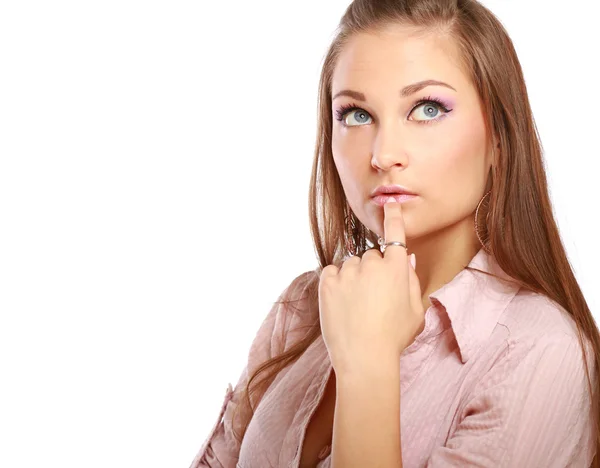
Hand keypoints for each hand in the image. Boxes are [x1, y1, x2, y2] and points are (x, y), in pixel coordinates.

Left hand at [318, 200, 424, 375]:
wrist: (364, 358)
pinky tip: (343, 303)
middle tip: (375, 297)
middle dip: (373, 270)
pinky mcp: (327, 282)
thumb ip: (411, 281)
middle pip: (372, 256)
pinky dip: (336, 283)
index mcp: (396, 268)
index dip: (393, 217)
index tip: (389, 203)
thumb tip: (405, 259)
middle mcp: (371, 263)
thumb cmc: (393, 338)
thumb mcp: (415, 311)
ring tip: (357, 306)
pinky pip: (332, 273)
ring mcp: (348, 272)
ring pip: (351, 265)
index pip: (395, 234)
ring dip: (354, 278)